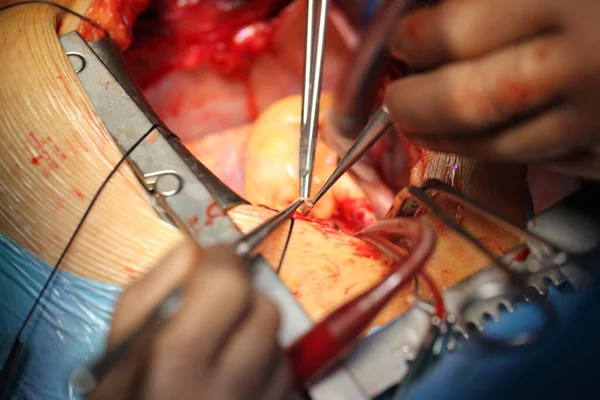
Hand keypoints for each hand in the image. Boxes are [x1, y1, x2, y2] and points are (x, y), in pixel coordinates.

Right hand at [90, 240, 293, 399]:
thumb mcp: (119, 346)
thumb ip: (156, 285)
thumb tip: (199, 248)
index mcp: (177, 362)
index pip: (229, 283)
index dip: (222, 262)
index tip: (213, 262)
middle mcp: (229, 388)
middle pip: (265, 310)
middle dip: (243, 297)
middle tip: (217, 307)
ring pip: (281, 342)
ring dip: (257, 333)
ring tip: (223, 350)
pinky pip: (289, 374)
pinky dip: (268, 364)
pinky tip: (239, 375)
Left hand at [385, 0, 599, 178]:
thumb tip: (433, 19)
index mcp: (568, 1)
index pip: (458, 33)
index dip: (414, 41)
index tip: (403, 43)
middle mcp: (584, 66)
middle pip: (465, 100)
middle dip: (414, 104)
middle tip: (396, 101)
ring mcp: (597, 118)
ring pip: (496, 145)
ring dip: (444, 139)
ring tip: (420, 126)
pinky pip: (539, 162)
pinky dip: (496, 151)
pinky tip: (478, 136)